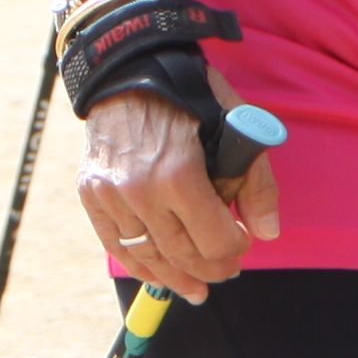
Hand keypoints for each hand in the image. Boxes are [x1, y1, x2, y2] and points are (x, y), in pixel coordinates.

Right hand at [73, 77, 282, 303]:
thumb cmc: (189, 95)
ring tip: (195, 288)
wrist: (128, 68)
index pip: (214, 241)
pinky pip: (116, 244)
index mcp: (179, 175)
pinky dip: (139, 264)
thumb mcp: (235, 124)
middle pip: (183, 255)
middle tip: (226, 271)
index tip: (244, 244)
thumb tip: (267, 234)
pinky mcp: (90, 193)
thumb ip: (256, 181)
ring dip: (177, 278)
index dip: (235, 250)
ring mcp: (110, 195)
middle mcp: (140, 191)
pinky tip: (158, 275)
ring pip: (149, 256)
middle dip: (211, 269)